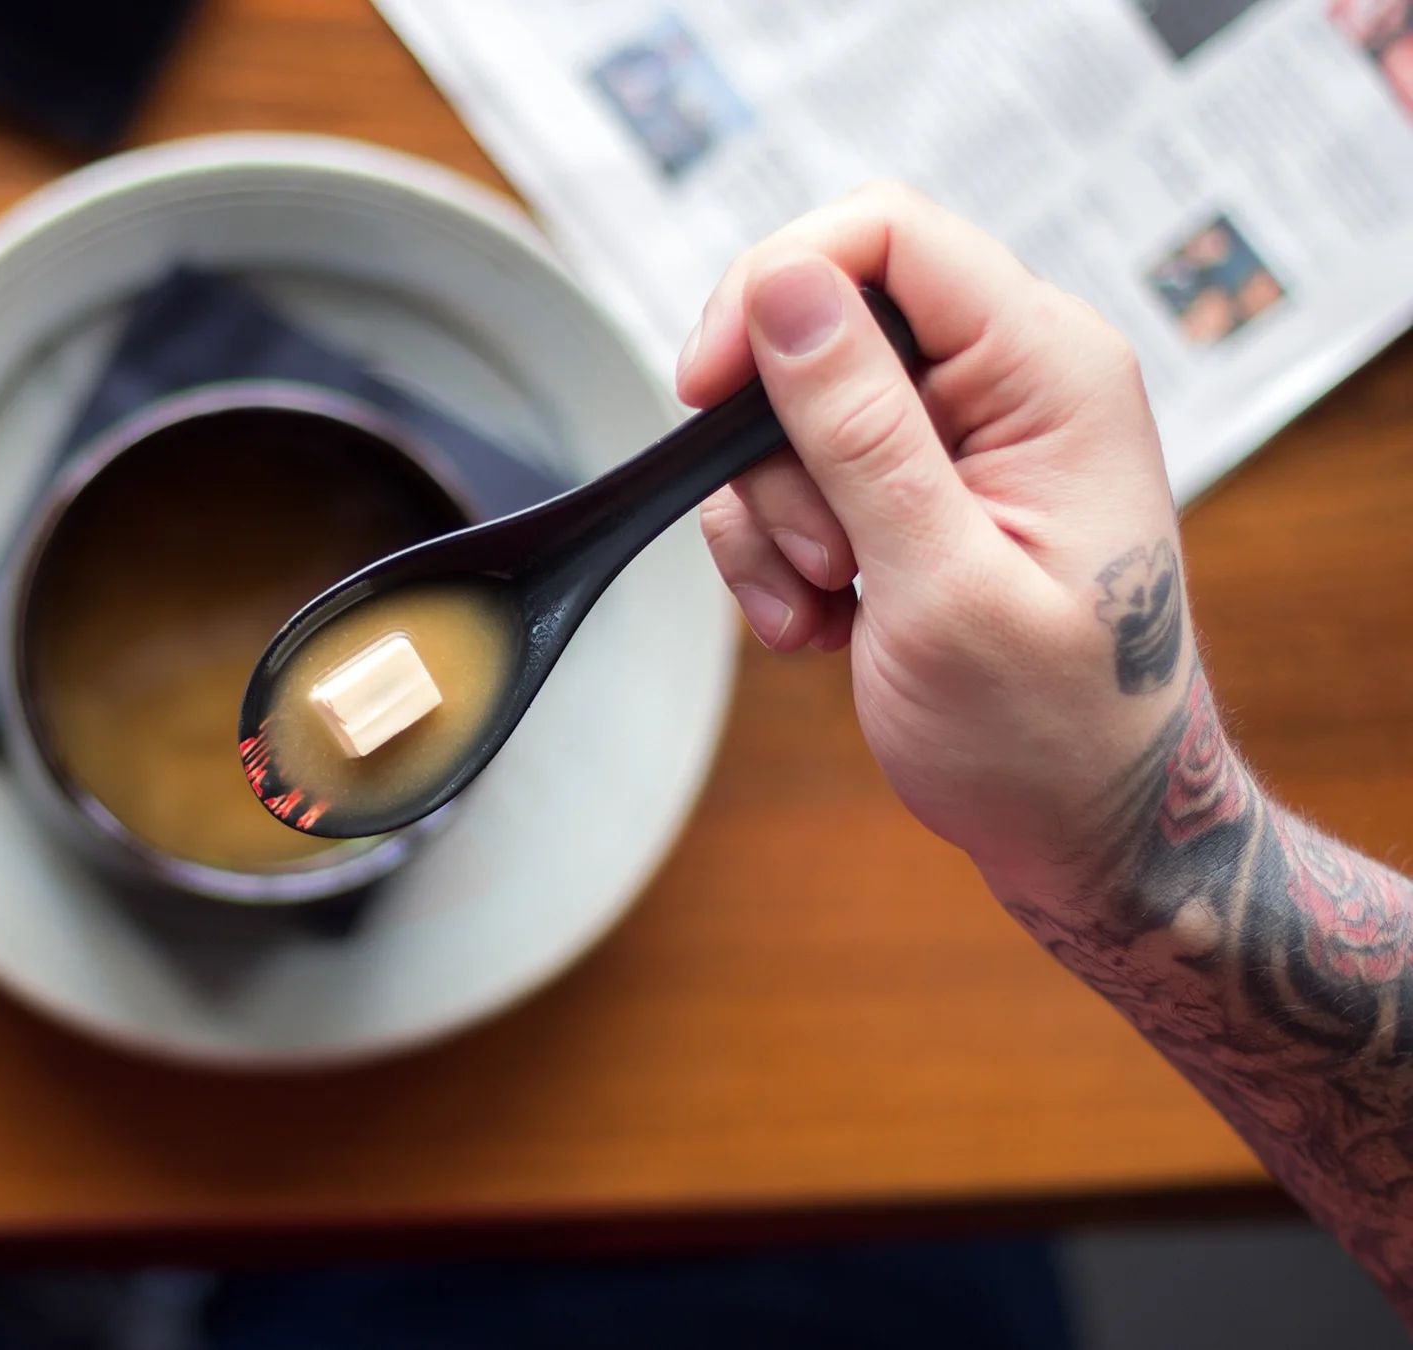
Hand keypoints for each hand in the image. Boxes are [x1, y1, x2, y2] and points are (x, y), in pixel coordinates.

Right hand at [686, 183, 1187, 874]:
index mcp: (1049, 370)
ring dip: (772, 521)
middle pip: (818, 321)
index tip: (706, 390)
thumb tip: (782, 286)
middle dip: (771, 446)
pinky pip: (790, 477)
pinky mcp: (911, 486)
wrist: (1084, 833)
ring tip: (832, 609)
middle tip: (817, 554)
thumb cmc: (1051, 732)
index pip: (886, 233)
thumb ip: (860, 430)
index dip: (774, 285)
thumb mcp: (943, 584)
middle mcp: (1007, 379)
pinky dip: (777, 556)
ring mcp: (957, 434)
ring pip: (786, 411)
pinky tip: (824, 626)